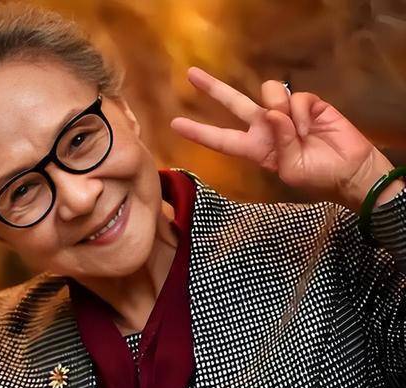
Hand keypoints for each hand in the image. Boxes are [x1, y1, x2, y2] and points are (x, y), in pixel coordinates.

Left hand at [170, 67, 403, 210]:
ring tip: (296, 131)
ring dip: (279, 109)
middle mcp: (264, 127)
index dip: (199, 131)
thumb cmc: (316, 176)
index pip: (221, 139)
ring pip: (267, 92)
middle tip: (191, 74)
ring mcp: (284, 113)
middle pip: (233, 103)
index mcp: (254, 149)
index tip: (175, 124)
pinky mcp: (306, 103)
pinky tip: (310, 127)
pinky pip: (294, 97)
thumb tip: (274, 114)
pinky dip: (302, 113)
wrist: (348, 170)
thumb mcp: (290, 170)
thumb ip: (278, 144)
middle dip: (213, 88)